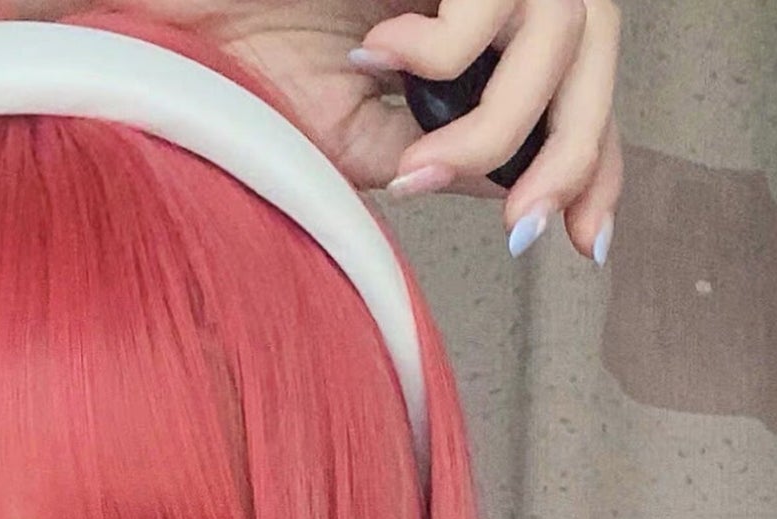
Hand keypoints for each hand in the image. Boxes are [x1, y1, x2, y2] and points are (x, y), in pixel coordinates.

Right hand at [210, 0, 623, 260]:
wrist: (180, 15)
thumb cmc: (250, 57)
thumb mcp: (360, 141)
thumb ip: (445, 159)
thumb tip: (515, 189)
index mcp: (478, 26)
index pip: (576, 86)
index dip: (595, 161)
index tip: (588, 239)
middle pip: (595, 52)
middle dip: (572, 155)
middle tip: (522, 225)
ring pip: (563, 30)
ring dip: (497, 128)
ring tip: (417, 166)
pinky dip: (444, 53)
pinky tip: (379, 50)